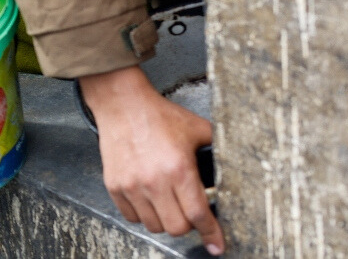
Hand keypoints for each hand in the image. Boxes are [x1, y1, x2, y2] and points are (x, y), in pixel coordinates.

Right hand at [80, 66, 223, 255]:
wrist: (122, 104)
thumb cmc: (158, 115)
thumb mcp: (197, 129)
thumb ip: (216, 149)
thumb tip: (232, 164)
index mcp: (179, 169)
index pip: (199, 214)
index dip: (212, 233)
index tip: (216, 244)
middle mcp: (154, 181)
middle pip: (177, 227)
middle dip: (187, 224)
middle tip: (188, 212)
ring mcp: (132, 185)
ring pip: (154, 225)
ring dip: (164, 220)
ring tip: (166, 203)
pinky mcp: (115, 185)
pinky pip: (131, 217)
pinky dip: (142, 214)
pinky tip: (148, 199)